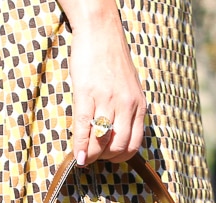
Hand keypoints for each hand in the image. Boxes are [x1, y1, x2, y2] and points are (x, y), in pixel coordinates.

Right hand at [63, 5, 145, 164]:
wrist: (100, 31)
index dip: (121, 157)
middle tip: (96, 156)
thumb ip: (127, 110)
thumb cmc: (112, 60)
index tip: (110, 157)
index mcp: (138, 105)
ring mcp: (106, 100)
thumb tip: (118, 134)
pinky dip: (80, 146)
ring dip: (92, 155)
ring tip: (86, 155)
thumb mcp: (129, 88)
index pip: (134, 143)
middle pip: (119, 146)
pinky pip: (83, 128)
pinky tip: (77, 156)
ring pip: (102, 141)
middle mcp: (125, 105)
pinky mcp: (87, 94)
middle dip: (106, 158)